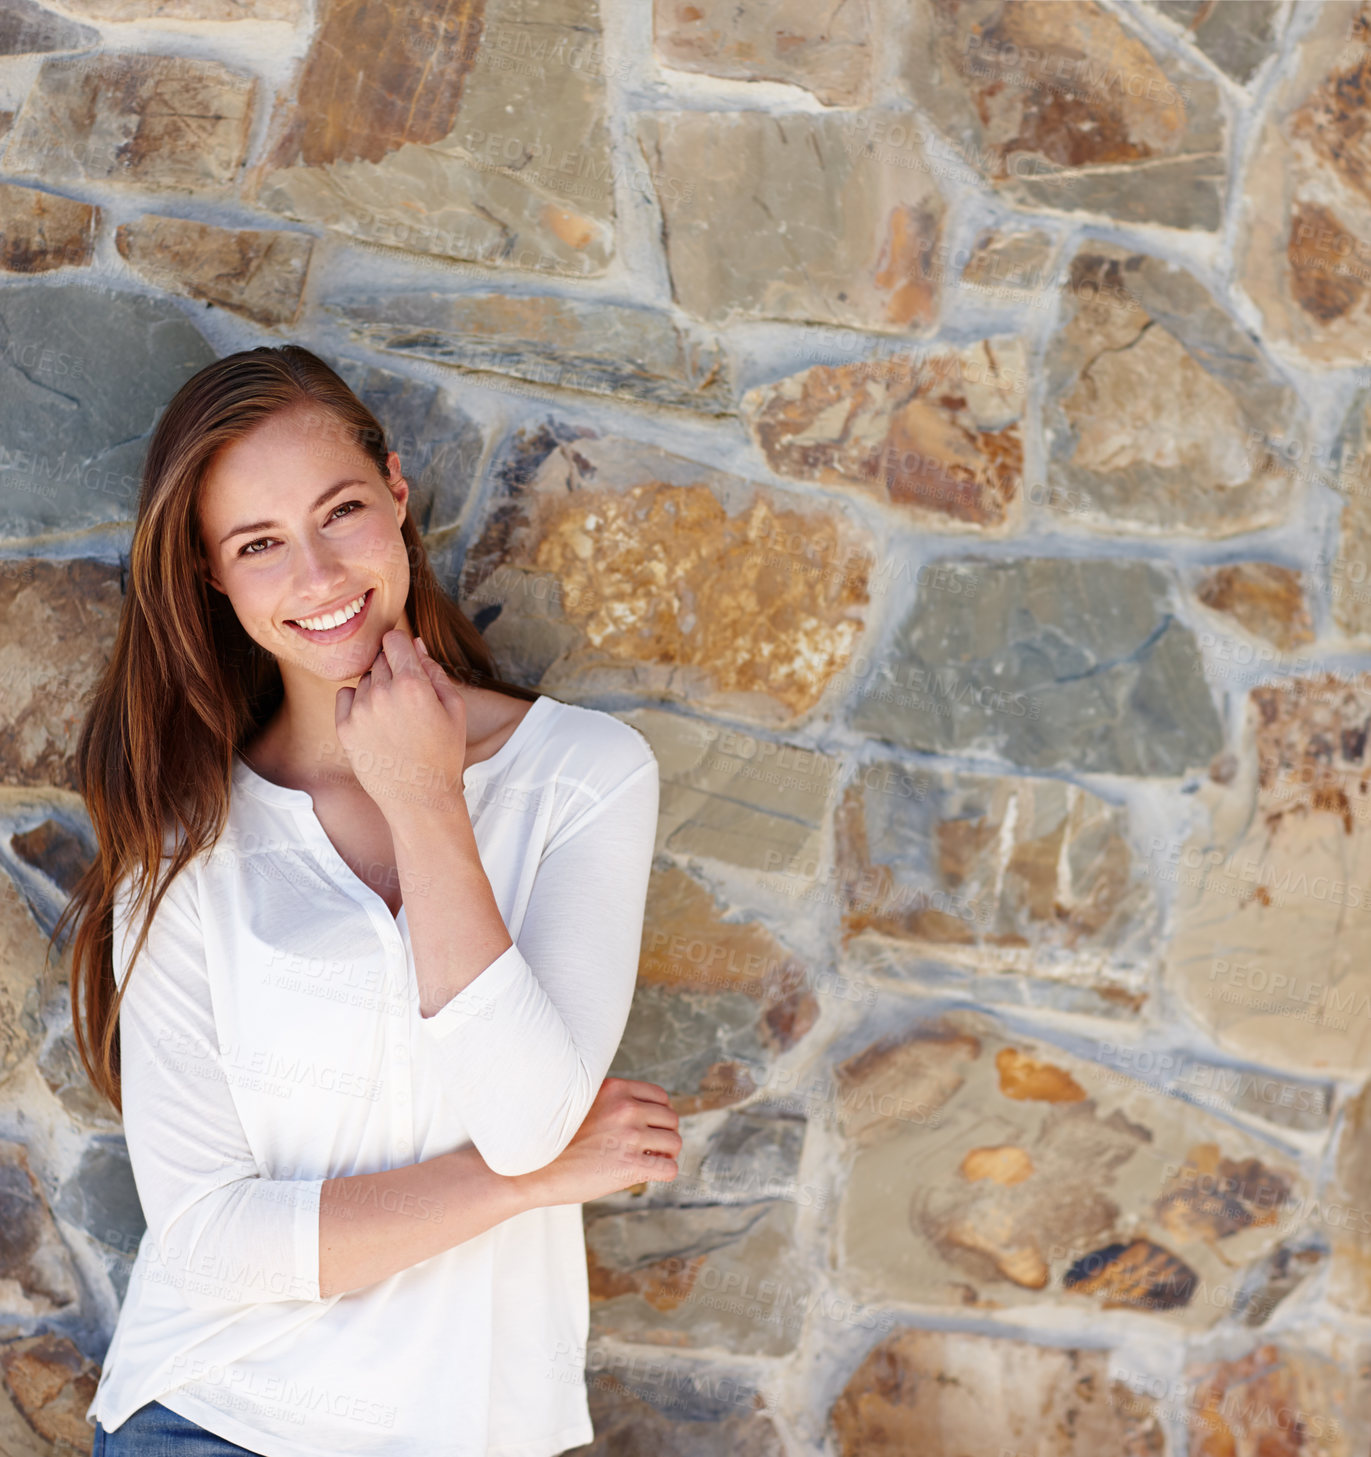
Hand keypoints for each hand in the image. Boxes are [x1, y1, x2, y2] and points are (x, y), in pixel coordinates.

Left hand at [334, 631, 467, 817]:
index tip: (408, 658)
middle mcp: (381, 693)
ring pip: (365, 679)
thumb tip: (415, 644)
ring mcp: (360, 711)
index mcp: (412, 684)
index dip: (402, 646)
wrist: (420, 798)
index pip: (394, 639)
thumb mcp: (454, 709)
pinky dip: (358, 701)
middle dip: (394, 669)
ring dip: (378, 688)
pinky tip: (376, 720)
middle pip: (381, 659)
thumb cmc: (444, 754)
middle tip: (409, 699)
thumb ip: (435, 671)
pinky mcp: (344, 728)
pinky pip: (346, 696)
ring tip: (396, 717)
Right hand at [522, 1078, 680, 1206]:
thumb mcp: (583, 1103)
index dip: (658, 1116)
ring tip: (646, 1161)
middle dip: (663, 1135)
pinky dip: (663, 1173)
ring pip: (674, 1142)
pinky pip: (669, 1168)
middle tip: (647, 1149)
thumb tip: (642, 1111)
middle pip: (671, 1118)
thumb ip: (612, 1101)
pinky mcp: (630, 1164)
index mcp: (615, 1089)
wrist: (531, 1169)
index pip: (661, 1097)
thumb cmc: (557, 1141)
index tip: (647, 1129)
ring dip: (665, 1154)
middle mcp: (626, 1108)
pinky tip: (646, 1174)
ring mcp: (629, 1136)